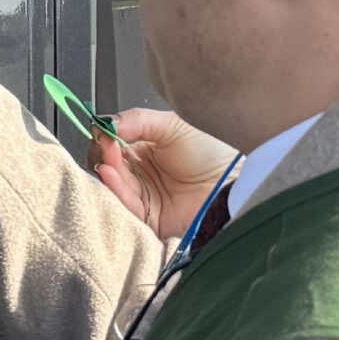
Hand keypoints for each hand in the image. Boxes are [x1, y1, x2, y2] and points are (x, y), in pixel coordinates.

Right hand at [90, 106, 235, 241]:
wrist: (234, 180)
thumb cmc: (212, 153)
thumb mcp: (172, 125)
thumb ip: (136, 120)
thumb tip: (105, 123)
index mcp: (145, 151)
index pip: (112, 146)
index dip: (105, 139)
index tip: (103, 132)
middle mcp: (142, 175)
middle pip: (109, 166)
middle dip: (104, 155)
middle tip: (107, 145)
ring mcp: (145, 197)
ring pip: (113, 186)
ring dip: (107, 172)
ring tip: (108, 159)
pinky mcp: (150, 219)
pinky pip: (126, 206)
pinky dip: (115, 190)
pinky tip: (111, 174)